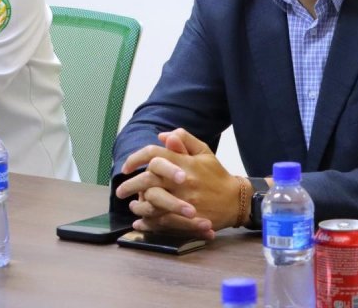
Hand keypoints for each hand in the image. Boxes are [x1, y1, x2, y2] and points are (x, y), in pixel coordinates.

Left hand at [115, 128, 240, 238]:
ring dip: (138, 204)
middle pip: (148, 180)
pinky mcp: (187, 218)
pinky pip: (162, 221)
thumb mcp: (204, 152)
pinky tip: (141, 221)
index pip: (154, 155)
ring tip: (131, 205)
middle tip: (120, 190)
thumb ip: (184, 140)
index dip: (135, 159)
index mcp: (184, 162)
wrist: (236, 200)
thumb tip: (163, 136)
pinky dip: (148, 222)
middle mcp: (182, 180)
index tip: (126, 168)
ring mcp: (184, 200)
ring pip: (152, 202)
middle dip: (130, 184)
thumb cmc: (217, 175)